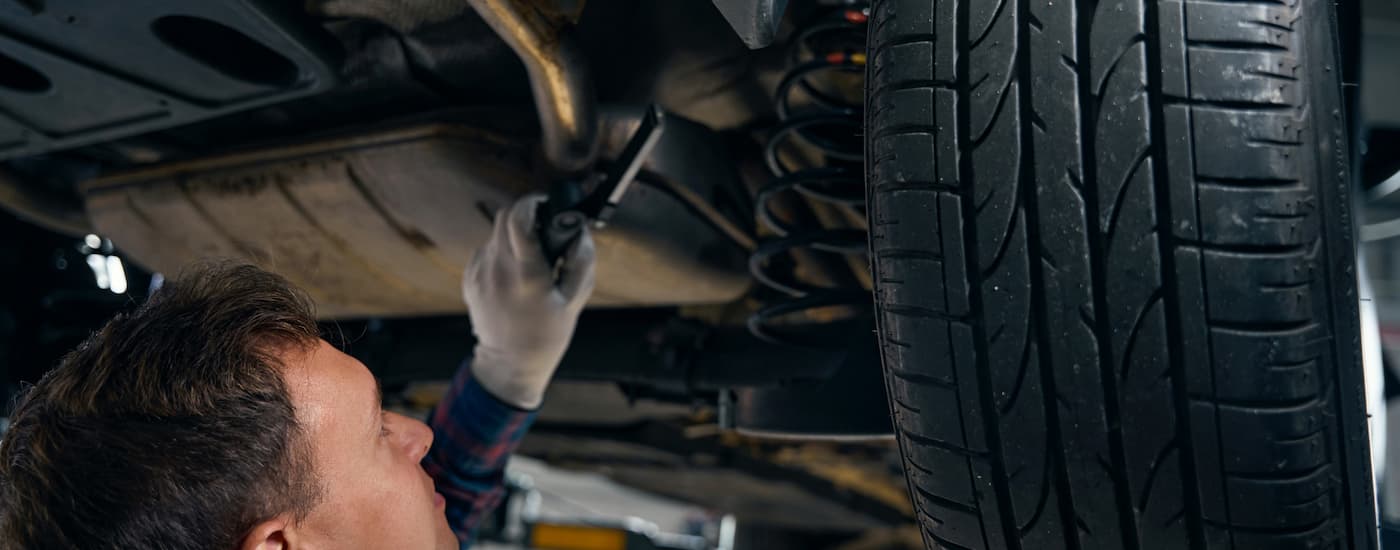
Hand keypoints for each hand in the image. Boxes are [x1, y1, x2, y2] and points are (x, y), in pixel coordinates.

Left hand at [463, 194, 595, 408]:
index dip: (534, 202)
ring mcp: (480, 273)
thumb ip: (581, 261)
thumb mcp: (575, 300)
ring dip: (515, 236)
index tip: (547, 204)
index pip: (519, 218)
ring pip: (496, 233)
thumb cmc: (548, 333)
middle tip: (544, 229)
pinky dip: (503, 253)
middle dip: (526, 215)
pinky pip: (487, 251)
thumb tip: (579, 230)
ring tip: (531, 260)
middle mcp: (498, 269)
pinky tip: (515, 276)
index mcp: (526, 274)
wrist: (509, 363)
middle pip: (504, 216)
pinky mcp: (470, 278)